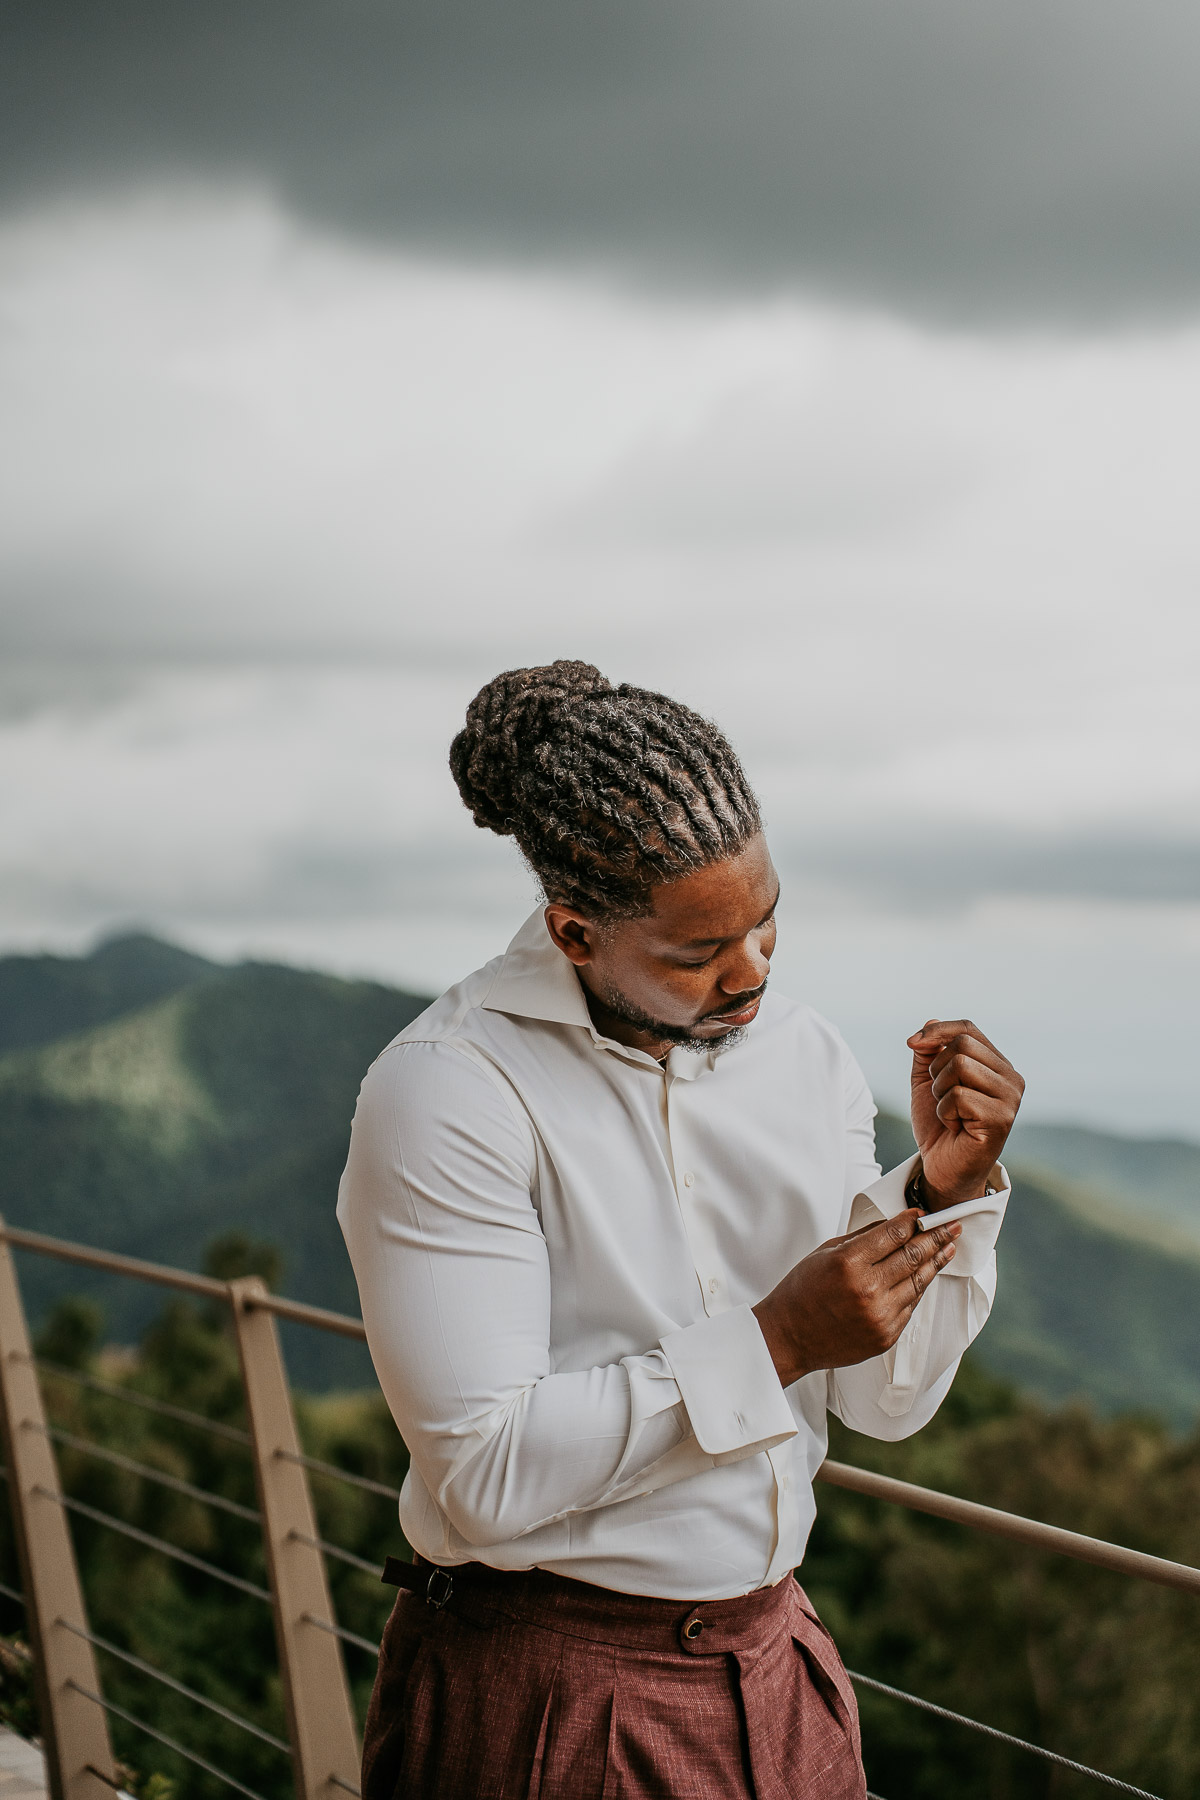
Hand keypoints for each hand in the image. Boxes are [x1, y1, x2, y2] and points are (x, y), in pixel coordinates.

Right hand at [752, 1212, 961, 1386]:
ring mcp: (880, 1316)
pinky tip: (927, 1275)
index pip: (893, 1234)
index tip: (924, 1214)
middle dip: (936, 1237)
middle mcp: (867, 1289)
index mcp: (849, 1263)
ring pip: (919, 1282)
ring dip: (936, 1262)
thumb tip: (896, 1224)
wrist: (789, 1336)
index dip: (912, 1221)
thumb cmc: (803, 1292)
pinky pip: (911, 1306)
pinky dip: (919, 1288)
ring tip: (949, 1248)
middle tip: (952, 1226)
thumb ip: (863, 1238)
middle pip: (913, 1256)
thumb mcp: (826, 1253)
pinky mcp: (886, 1336)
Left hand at [907, 1019, 1023, 1209]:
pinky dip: (945, 1111)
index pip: (968, 1028)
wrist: (941, 1167)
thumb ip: (928, 1051)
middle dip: (936, 1068)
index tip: (912, 1044)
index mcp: (997, 1065)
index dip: (936, 1030)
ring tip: (949, 1111)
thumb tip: (930, 1022)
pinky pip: (959, 1095)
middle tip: (939, 1095)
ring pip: (960, 1066)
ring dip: (940, 1091)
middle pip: (962, 1043)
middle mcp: (1011, 1078)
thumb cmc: (939, 1125)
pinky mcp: (1001, 1119)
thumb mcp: (927, 1081)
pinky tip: (955, 1126)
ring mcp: (1010, 1099)